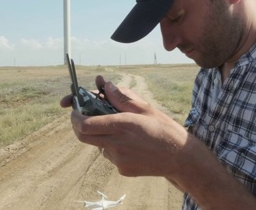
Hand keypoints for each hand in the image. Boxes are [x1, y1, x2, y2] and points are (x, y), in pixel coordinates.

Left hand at [59, 76, 255, 208]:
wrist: (180, 157)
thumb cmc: (164, 129)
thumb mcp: (145, 108)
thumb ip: (121, 98)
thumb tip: (105, 86)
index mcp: (122, 125)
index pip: (85, 124)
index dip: (75, 116)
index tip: (75, 109)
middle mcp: (117, 144)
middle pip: (83, 137)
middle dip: (79, 125)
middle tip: (84, 117)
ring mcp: (118, 159)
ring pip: (98, 145)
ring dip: (100, 135)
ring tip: (119, 129)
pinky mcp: (122, 169)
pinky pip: (110, 155)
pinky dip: (112, 146)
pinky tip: (130, 143)